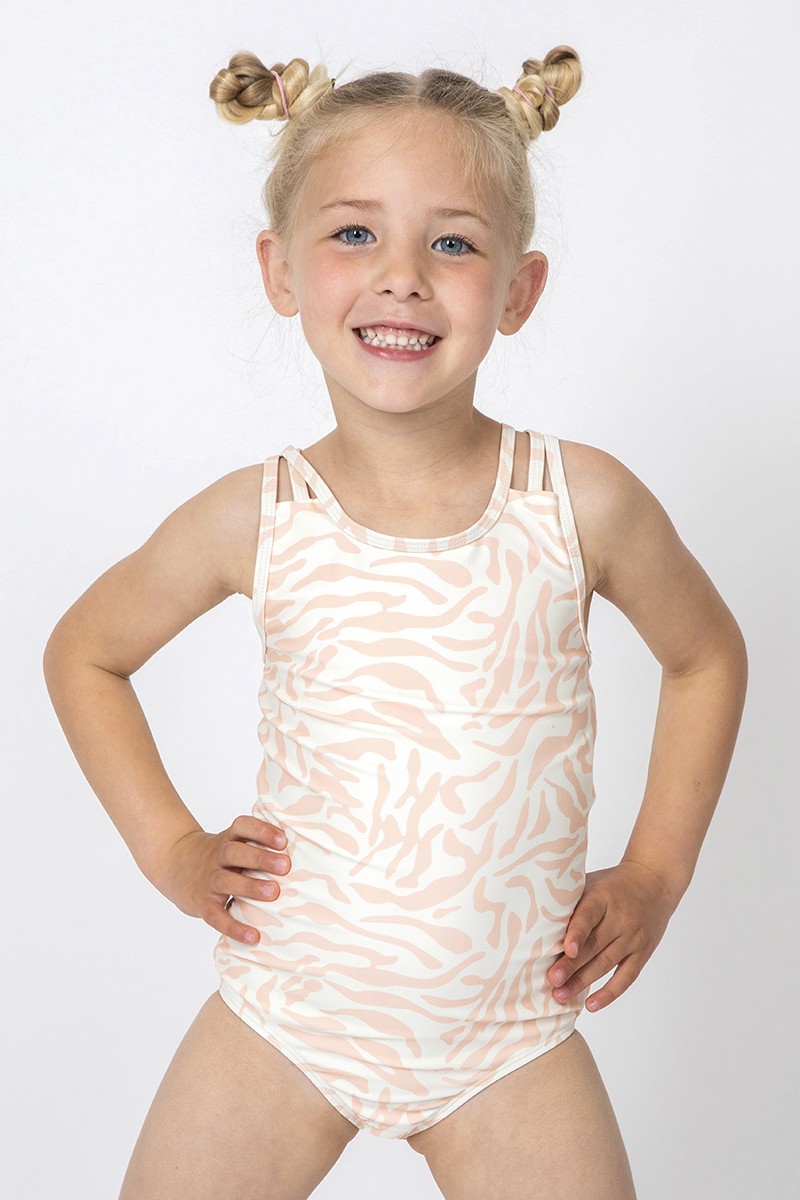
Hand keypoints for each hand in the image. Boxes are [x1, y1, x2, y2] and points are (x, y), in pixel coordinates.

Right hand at [157, 815, 290, 944]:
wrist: (174, 864)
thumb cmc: (218, 856)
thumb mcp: (231, 841)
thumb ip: (257, 844)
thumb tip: (305, 851)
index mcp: (228, 839)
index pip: (242, 826)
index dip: (261, 831)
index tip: (283, 839)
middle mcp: (216, 856)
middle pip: (234, 852)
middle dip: (260, 858)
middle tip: (285, 866)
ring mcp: (208, 880)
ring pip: (225, 880)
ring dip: (250, 887)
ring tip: (274, 893)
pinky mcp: (201, 904)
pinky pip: (216, 916)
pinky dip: (234, 927)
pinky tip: (253, 936)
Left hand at [547, 860, 677, 1011]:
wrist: (654, 881)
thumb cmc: (612, 884)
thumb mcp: (592, 882)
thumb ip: (571, 900)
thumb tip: (535, 918)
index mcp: (604, 897)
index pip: (589, 916)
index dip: (577, 933)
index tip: (566, 949)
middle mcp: (621, 918)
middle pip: (595, 945)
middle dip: (572, 965)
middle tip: (552, 980)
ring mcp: (633, 937)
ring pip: (606, 963)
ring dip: (583, 982)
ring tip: (561, 995)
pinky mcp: (643, 952)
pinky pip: (626, 977)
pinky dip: (609, 993)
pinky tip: (591, 1005)